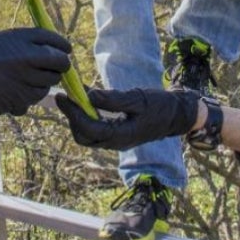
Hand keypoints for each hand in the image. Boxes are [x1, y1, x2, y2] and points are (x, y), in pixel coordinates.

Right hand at [0, 27, 70, 125]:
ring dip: (45, 82)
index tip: (66, 49)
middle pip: (57, 59)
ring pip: (50, 80)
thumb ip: (20, 44)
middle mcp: (21, 55)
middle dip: (61, 64)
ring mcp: (21, 77)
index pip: (50, 37)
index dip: (61, 44)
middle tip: (58, 67)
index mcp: (13, 37)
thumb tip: (49, 47)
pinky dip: (34, 95)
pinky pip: (38, 95)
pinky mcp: (20, 97)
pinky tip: (20, 92)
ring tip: (29, 81)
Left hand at [57, 87, 199, 150]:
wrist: (176, 115)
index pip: (88, 128)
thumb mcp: (138, 98)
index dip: (72, 113)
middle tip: (65, 96)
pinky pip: (96, 129)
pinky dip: (87, 116)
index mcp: (121, 136)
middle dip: (71, 117)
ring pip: (87, 135)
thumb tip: (90, 96)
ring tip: (72, 97)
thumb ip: (114, 99)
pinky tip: (85, 100)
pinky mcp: (117, 135)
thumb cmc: (159, 105)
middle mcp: (116, 143)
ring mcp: (116, 141)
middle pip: (83, 136)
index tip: (63, 96)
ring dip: (77, 117)